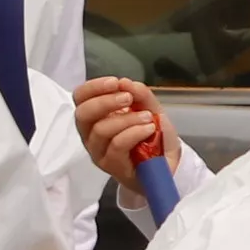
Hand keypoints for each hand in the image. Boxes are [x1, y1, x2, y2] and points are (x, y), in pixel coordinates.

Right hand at [71, 77, 172, 196]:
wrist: (169, 163)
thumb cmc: (153, 136)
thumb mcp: (150, 108)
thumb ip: (140, 94)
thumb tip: (125, 83)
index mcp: (95, 115)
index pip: (80, 97)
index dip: (93, 87)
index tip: (115, 83)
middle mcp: (90, 134)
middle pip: (82, 114)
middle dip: (105, 102)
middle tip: (127, 98)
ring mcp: (98, 151)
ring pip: (101, 130)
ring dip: (126, 119)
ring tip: (148, 117)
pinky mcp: (111, 166)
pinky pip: (117, 145)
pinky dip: (134, 133)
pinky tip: (149, 129)